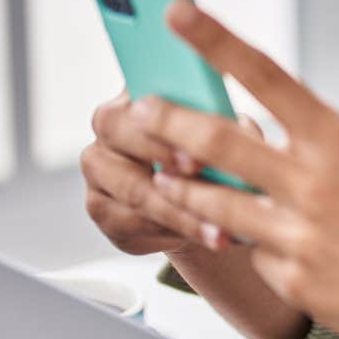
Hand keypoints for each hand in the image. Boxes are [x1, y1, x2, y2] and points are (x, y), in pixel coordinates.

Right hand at [80, 88, 264, 255]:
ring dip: (181, 217)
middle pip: (124, 147)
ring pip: (135, 195)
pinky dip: (172, 234)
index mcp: (135, 97)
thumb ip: (230, 127)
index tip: (197, 157)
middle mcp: (106, 130)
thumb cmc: (213, 151)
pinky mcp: (100, 209)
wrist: (197, 193)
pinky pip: (132, 225)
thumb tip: (241, 136)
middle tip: (213, 199)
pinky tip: (203, 240)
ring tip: (222, 233)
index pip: (140, 107)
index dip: (166, 131)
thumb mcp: (231, 133)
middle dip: (170, 176)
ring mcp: (97, 172)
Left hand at [119, 0, 338, 338]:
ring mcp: (301, 234)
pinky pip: (255, 255)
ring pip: (214, 203)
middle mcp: (315, 182)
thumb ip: (324, 149)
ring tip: (168, 178)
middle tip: (139, 108)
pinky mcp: (296, 281)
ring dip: (183, 188)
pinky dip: (260, 249)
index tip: (177, 12)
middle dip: (167, 121)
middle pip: (216, 141)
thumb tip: (275, 136)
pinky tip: (292, 252)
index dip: (214, 40)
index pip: (266, 75)